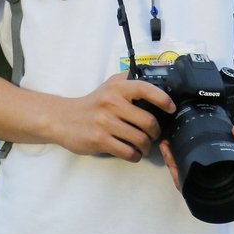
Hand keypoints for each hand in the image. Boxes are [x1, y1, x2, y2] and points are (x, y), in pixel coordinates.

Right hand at [49, 72, 174, 161]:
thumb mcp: (107, 86)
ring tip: (142, 146)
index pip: (144, 88)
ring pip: (140, 139)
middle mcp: (111, 103)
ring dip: (145, 147)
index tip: (170, 108)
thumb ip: (127, 80)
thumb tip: (152, 77)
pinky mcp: (100, 139)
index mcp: (116, 89)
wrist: (62, 119)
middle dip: (155, 132)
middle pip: (148, 121)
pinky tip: (132, 153)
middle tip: (152, 135)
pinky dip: (134, 156)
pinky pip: (128, 152)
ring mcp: (105, 122)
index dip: (162, 98)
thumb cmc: (90, 104)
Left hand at [158, 125, 233, 191]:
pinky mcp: (212, 167)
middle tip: (164, 146)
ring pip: (187, 172)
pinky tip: (176, 144)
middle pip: (185, 178)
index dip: (179, 175)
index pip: (193, 186)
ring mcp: (212, 176)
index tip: (169, 159)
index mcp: (222, 186)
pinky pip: (193, 165)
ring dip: (176, 159)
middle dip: (172, 163)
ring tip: (166, 144)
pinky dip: (184, 156)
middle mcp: (215, 183)